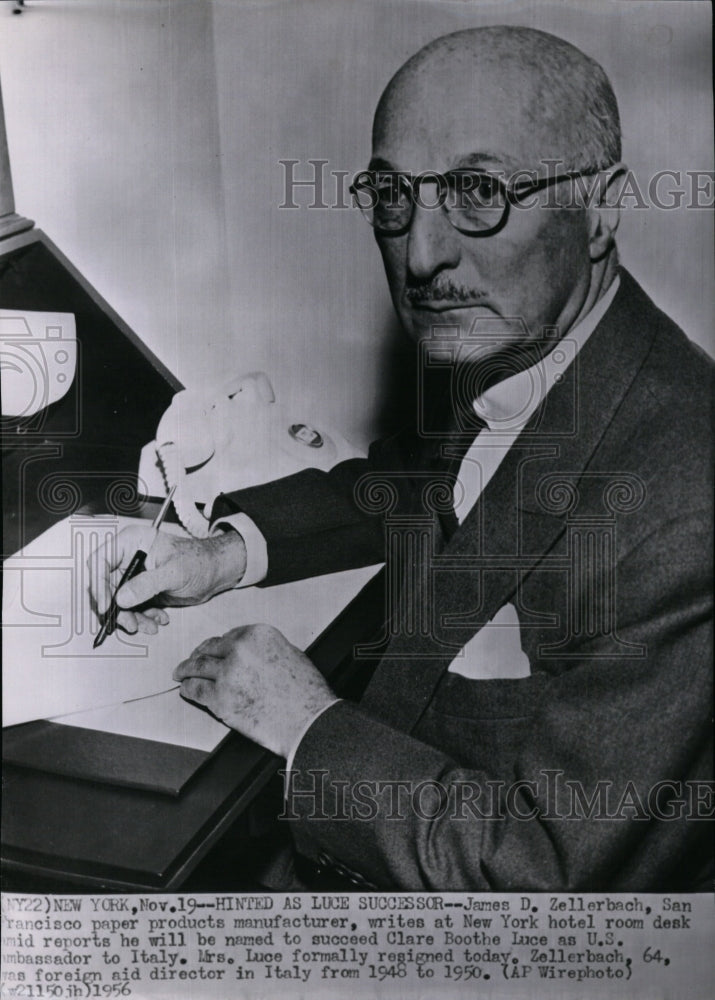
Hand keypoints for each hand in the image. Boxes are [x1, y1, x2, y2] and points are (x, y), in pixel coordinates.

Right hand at [88, 525, 246, 634]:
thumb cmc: (199, 561)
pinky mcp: (142, 591)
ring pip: (118, 601)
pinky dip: (142, 617)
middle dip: (117, 608)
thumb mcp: (174, 572)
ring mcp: (135, 575)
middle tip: (130, 623)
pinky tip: (158, 620)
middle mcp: (128, 558)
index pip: (100, 561)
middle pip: (106, 585)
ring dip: (131, 617)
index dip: (98, 584)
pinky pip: (132, 608)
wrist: (216, 572)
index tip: (107, 606)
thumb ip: (147, 584)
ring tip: (148, 626)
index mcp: (132, 542)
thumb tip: (121, 598)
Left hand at [173, 624, 336, 756]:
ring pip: (197, 666)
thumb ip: (265, 650)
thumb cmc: (306, 691)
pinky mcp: (220, 697)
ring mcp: (227, 673)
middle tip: (191, 661)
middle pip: (210, 649)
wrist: (308, 719)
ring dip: (185, 670)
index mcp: (258, 634)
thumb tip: (252, 657)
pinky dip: (188, 689)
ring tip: (180, 674)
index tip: (211, 650)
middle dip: (198, 655)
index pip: (228, 636)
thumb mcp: (290, 654)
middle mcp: (240, 648)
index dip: (217, 646)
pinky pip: (196, 689)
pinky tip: (186, 690)